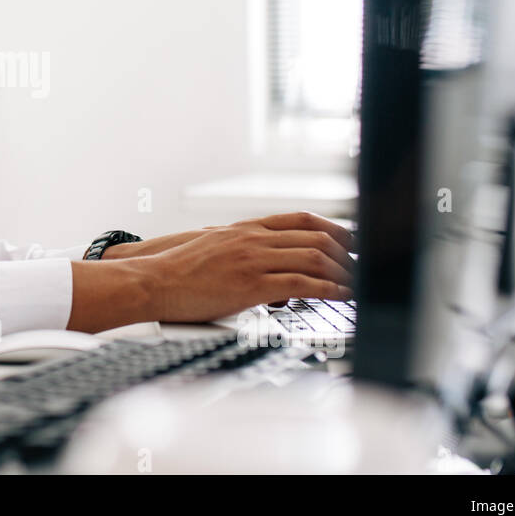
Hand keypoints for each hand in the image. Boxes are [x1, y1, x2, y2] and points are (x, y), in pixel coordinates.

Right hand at [138, 211, 355, 322]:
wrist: (152, 281)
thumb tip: (256, 261)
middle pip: (315, 238)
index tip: (351, 240)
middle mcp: (254, 239)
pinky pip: (302, 285)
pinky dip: (328, 290)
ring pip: (314, 259)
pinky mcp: (252, 286)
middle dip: (347, 253)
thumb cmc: (176, 271)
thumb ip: (240, 250)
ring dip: (343, 273)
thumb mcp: (212, 248)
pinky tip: (339, 296)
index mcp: (246, 229)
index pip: (302, 219)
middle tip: (362, 267)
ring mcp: (254, 260)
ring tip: (356, 285)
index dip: (334, 228)